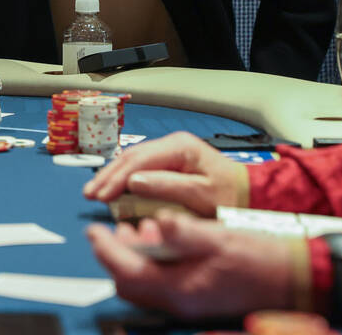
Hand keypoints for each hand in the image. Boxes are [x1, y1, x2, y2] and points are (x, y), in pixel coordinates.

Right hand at [83, 132, 245, 216]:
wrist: (251, 196)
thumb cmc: (231, 196)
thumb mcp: (202, 194)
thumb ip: (167, 186)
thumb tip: (134, 182)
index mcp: (180, 147)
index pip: (139, 161)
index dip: (116, 178)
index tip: (102, 195)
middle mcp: (172, 144)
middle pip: (130, 157)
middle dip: (108, 176)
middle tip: (90, 194)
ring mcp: (169, 152)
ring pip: (131, 161)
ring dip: (111, 177)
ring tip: (94, 192)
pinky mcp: (168, 163)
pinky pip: (139, 167)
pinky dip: (122, 178)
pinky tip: (111, 187)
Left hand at [86, 211, 296, 318]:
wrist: (296, 280)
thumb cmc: (261, 259)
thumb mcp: (218, 237)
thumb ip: (183, 232)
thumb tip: (156, 223)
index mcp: (180, 290)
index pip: (126, 273)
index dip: (105, 250)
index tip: (93, 229)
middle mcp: (179, 302)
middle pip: (129, 284)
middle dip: (114, 256)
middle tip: (109, 229)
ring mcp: (188, 303)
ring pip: (143, 285)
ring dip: (132, 259)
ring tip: (135, 229)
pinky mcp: (196, 298)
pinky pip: (161, 284)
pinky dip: (152, 264)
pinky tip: (161, 241)